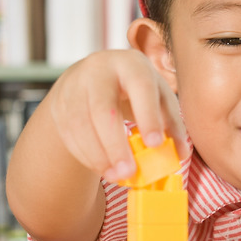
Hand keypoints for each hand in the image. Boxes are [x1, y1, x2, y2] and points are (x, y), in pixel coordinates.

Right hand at [46, 50, 184, 184]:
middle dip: (115, 144)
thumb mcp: (156, 96)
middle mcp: (98, 71)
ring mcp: (75, 87)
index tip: (155, 144)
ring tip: (117, 176)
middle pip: (102, 109)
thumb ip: (170, 123)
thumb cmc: (133, 89)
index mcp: (130, 64)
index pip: (140, 87)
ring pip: (81, 125)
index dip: (148, 116)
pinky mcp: (60, 105)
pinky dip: (86, 156)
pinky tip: (103, 168)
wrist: (91, 77)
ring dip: (99, 155)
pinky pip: (69, 135)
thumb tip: (180, 153)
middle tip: (129, 173)